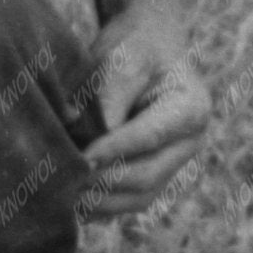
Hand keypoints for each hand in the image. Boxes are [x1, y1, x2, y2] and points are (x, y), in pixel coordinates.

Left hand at [81, 14, 211, 217]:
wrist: (146, 45)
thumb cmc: (134, 47)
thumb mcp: (124, 58)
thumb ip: (111, 94)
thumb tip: (95, 138)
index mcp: (191, 109)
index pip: (149, 138)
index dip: (113, 151)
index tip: (80, 158)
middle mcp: (189, 143)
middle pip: (146, 176)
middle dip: (102, 182)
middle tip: (63, 182)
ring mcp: (173, 163)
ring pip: (138, 197)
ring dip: (99, 202)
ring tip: (62, 198)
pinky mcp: (154, 174)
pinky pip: (129, 200)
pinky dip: (100, 206)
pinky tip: (69, 204)